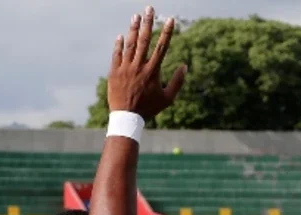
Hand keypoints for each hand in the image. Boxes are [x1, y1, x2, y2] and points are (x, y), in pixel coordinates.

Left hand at [108, 6, 186, 120]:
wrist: (127, 117)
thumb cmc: (149, 108)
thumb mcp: (168, 98)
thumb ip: (177, 81)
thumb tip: (185, 66)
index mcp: (153, 71)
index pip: (162, 47)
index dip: (167, 32)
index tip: (170, 20)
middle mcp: (139, 66)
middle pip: (144, 40)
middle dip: (148, 23)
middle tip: (149, 9)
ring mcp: (126, 68)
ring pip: (130, 44)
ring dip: (134, 29)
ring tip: (136, 16)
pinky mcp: (115, 72)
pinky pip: (117, 55)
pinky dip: (119, 45)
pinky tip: (121, 35)